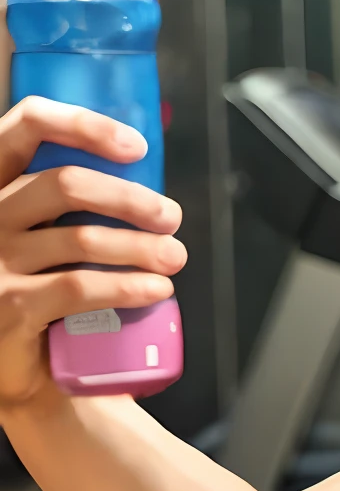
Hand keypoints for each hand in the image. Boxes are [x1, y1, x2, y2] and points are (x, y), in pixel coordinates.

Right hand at [0, 99, 185, 409]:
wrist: (8, 365)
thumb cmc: (28, 290)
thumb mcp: (33, 234)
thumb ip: (63, 204)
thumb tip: (139, 179)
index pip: (27, 125)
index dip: (83, 125)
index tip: (135, 147)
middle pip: (65, 182)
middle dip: (130, 198)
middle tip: (169, 217)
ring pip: (82, 238)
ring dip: (141, 247)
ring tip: (172, 257)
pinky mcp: (10, 306)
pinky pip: (81, 287)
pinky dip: (128, 286)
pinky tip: (156, 290)